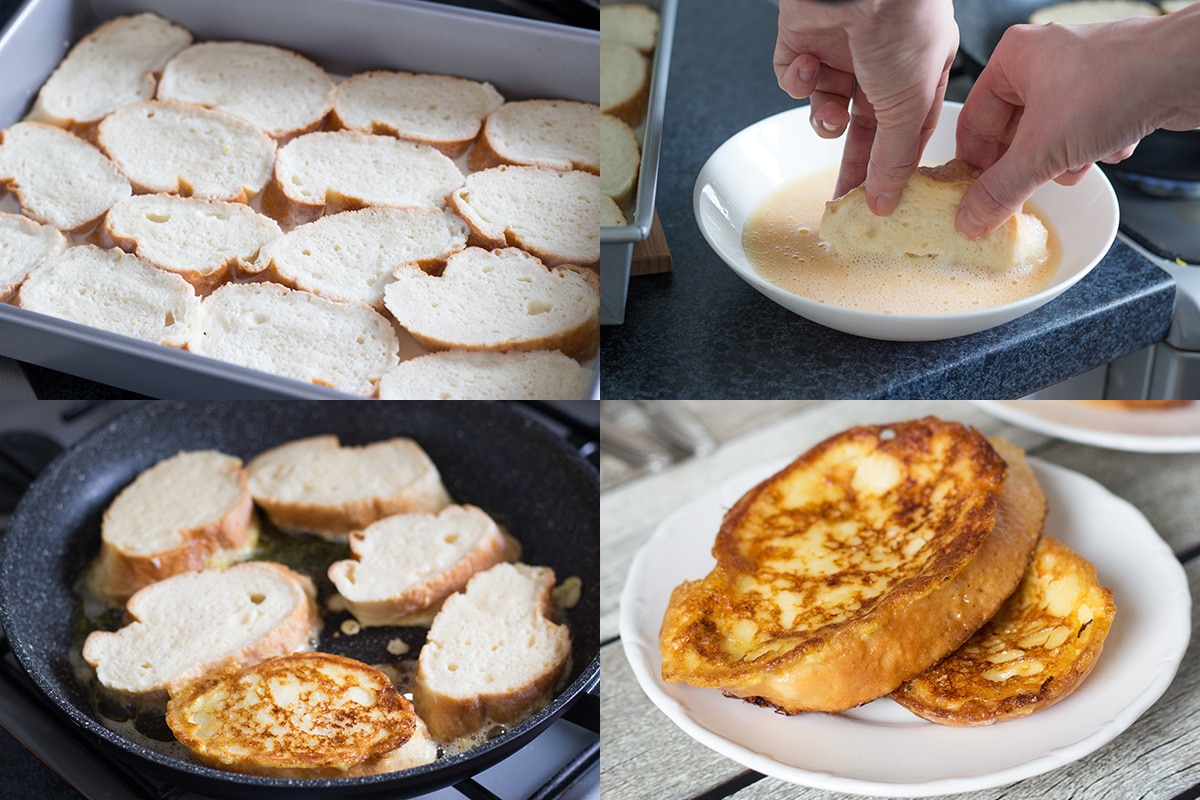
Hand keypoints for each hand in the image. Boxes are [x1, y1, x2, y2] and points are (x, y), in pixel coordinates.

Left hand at [774, 0, 957, 213]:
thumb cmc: (902, 24)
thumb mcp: (909, 105)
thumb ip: (894, 158)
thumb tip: (888, 202)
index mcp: (921, 70)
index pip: (908, 131)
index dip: (893, 165)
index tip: (882, 200)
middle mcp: (884, 61)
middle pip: (865, 127)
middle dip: (853, 161)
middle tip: (844, 196)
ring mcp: (843, 50)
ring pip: (826, 107)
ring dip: (824, 119)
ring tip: (830, 112)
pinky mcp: (804, 42)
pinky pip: (795, 79)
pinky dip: (798, 81)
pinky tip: (810, 66)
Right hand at [955, 8, 1199, 237]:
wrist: (1187, 72)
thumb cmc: (1116, 85)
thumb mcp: (1041, 152)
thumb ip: (999, 191)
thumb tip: (970, 218)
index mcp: (1013, 58)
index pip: (973, 122)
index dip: (972, 166)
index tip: (973, 198)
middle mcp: (1044, 62)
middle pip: (1012, 134)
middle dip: (1026, 165)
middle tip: (1025, 190)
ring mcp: (1079, 75)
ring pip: (1050, 137)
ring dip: (1064, 160)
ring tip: (1079, 161)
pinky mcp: (1110, 90)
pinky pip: (1084, 132)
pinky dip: (1094, 147)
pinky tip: (1111, 145)